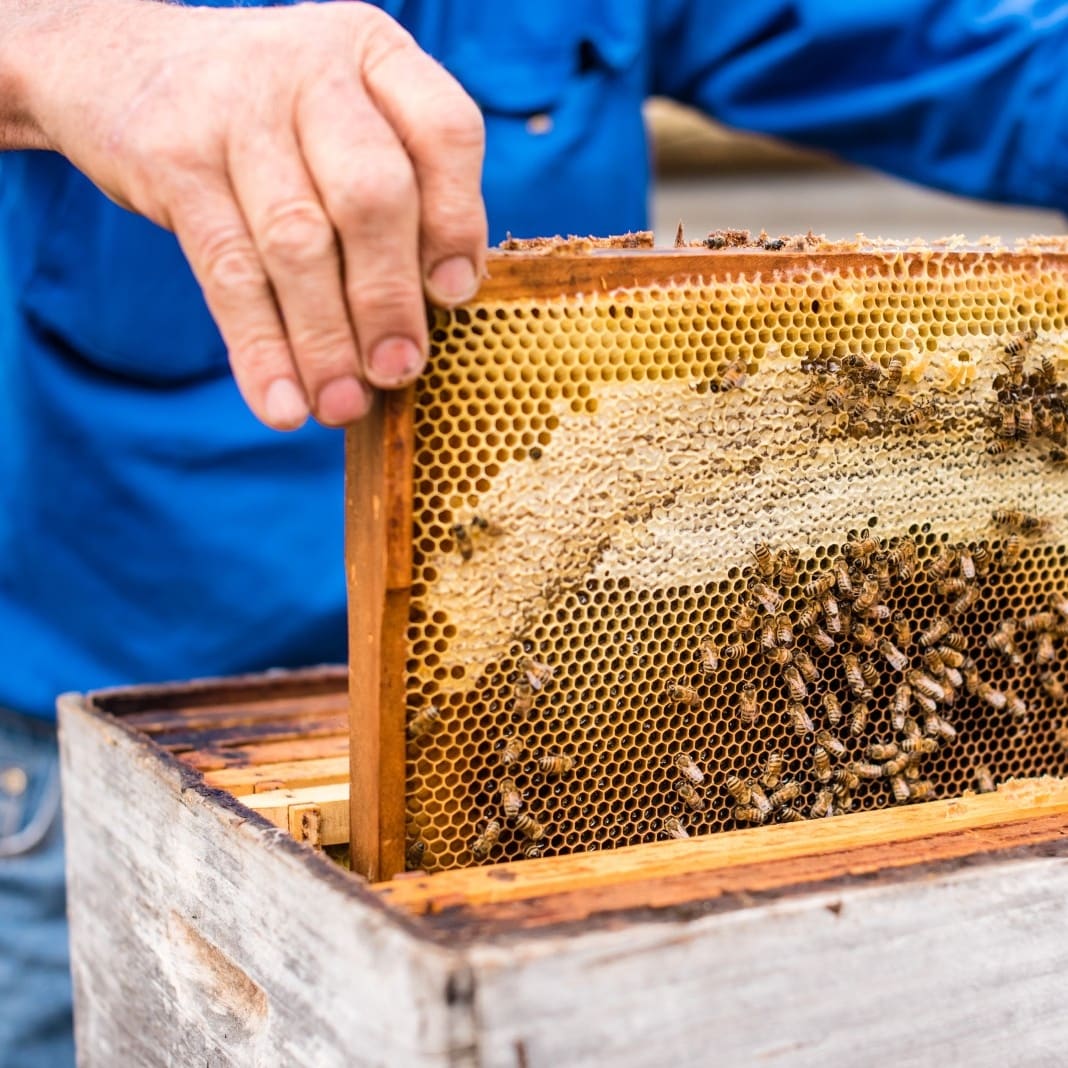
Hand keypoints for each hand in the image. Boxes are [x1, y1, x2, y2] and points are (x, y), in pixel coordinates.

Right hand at [13, 0, 485, 427]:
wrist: (120, 64)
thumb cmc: (273, 121)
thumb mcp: (344, 120)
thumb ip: (400, 191)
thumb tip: (436, 312)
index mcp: (375, 56)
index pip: (444, 131)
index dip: (457, 221)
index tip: (455, 296)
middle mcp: (311, 68)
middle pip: (370, 196)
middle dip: (388, 298)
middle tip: (399, 371)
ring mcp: (235, 109)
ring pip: (297, 243)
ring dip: (326, 341)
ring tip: (343, 406)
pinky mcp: (172, 160)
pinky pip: (228, 274)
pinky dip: (260, 350)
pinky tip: (282, 404)